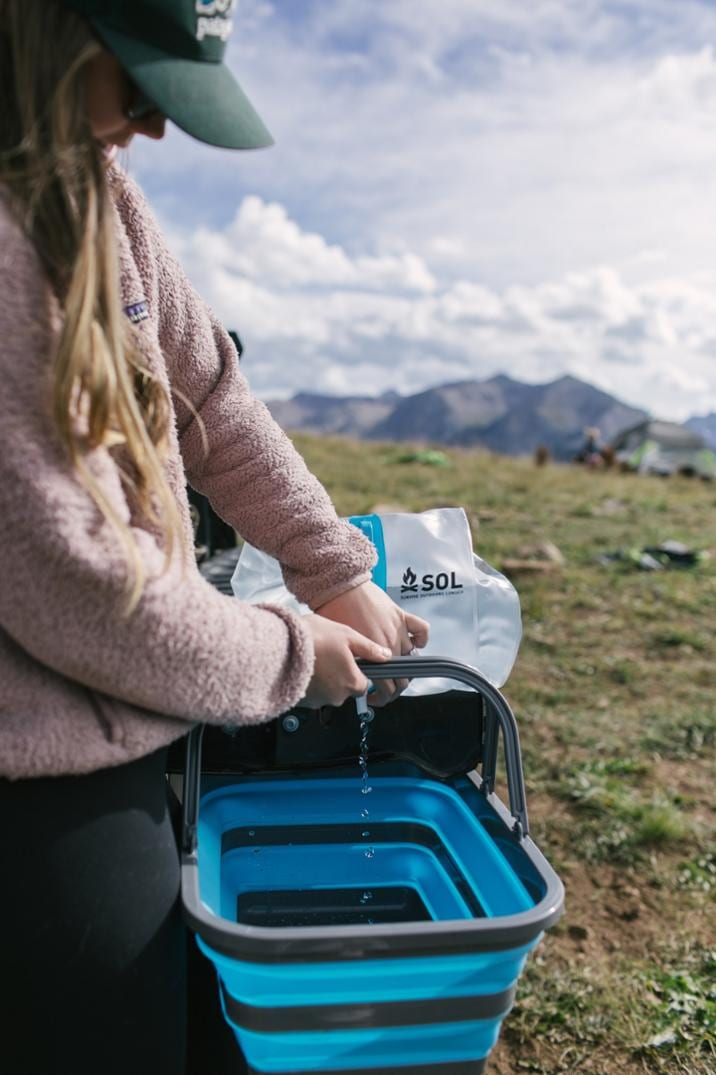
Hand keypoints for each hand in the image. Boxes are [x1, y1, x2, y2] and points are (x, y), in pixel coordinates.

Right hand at [302, 614, 392, 708]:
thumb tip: (384, 655)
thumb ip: (369, 649)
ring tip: (313, 658)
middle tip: (328, 655)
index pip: (364, 684)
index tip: (349, 661)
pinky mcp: (301, 702)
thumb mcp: (347, 635)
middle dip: (338, 674)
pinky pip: (310, 694)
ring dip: (323, 679)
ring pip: (327, 692)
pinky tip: (303, 666)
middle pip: (345, 689)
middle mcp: (337, 696)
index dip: (357, 671)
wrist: (278, 646)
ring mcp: (318, 701)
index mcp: (352, 682)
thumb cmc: (312, 639)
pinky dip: (309, 683)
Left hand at [315, 581, 428, 705]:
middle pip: (403, 677)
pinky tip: (415, 643)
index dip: (382, 698)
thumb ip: (353, 665)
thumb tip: (356, 678)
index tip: (374, 698)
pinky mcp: (402, 615)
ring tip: (394, 666)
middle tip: (384, 688)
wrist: (340, 587)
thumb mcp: (341, 647)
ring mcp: (398, 630)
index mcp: (373, 656)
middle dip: (395, 688)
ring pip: (412, 657)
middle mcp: (390, 645)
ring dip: (405, 664)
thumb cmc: (334, 612)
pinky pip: (422, 630)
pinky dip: (422, 639)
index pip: (388, 688)